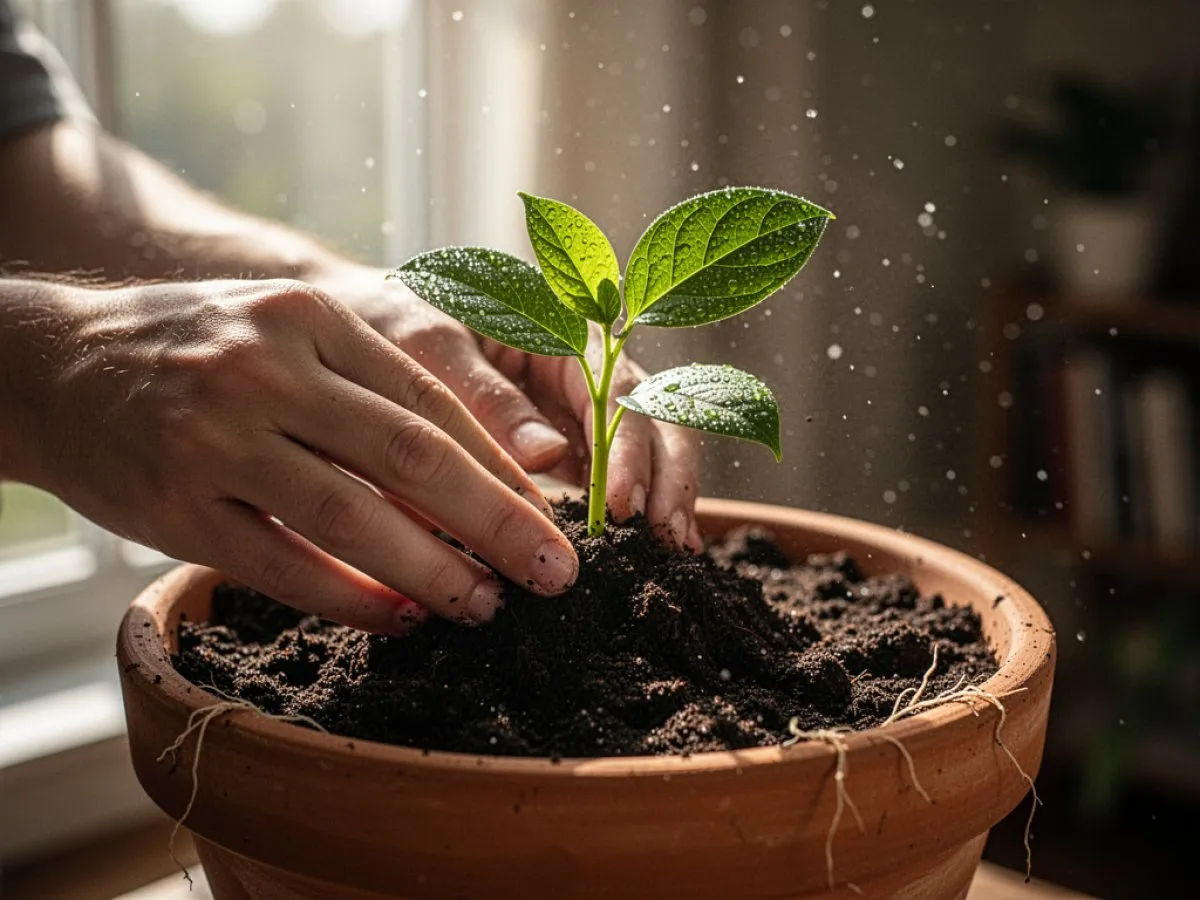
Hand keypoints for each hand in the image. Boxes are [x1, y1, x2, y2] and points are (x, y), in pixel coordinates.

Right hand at [6, 279, 577, 631]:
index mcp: (311, 319)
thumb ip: (371, 385)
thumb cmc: (194, 349)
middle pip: (411, 457)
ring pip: (353, 517)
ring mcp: (217, 440)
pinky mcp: (175, 507)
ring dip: (431, 571)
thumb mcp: (285, 332)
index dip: (501, 466)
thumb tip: (483, 468)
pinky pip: (283, 565)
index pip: (432, 401)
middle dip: (496, 522)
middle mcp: (268, 370)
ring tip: (484, 605)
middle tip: (553, 573)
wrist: (49, 365)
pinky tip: (398, 619)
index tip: (552, 516)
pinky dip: (351, 600)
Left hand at [309, 264, 702, 547]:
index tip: (623, 505)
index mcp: (551, 329)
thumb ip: (482, 395)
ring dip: (654, 500)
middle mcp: (570, 369)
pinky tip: (633, 552)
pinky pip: (594, 479)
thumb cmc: (376, 318)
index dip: (629, 447)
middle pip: (647, 418)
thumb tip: (550, 455)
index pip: (614, 388)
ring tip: (668, 554)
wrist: (328, 332)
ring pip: (632, 451)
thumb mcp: (422, 346)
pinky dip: (616, 515)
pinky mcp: (545, 449)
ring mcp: (562, 409)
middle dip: (665, 476)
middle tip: (668, 539)